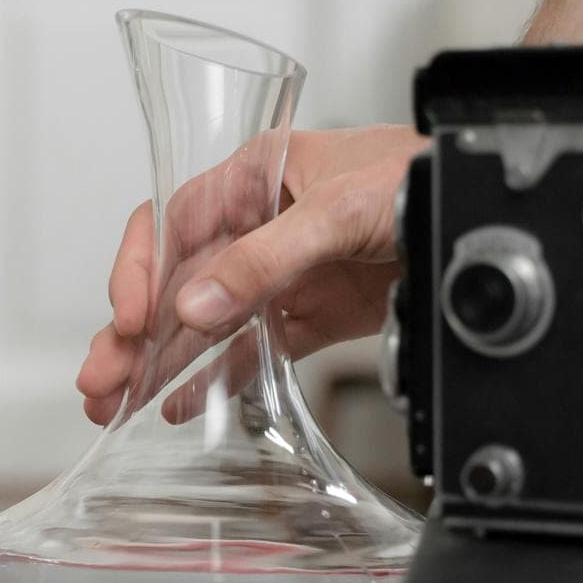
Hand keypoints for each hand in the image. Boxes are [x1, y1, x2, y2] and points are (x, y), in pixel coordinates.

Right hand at [75, 125, 426, 425]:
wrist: (482, 211)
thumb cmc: (417, 177)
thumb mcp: (335, 212)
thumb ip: (264, 261)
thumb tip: (196, 307)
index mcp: (252, 178)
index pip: (171, 225)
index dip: (140, 272)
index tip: (129, 319)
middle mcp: (255, 226)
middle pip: (174, 283)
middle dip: (132, 334)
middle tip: (100, 380)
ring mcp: (279, 274)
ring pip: (202, 323)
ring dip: (160, 362)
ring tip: (115, 404)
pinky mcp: (308, 316)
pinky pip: (250, 350)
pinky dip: (213, 378)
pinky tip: (178, 404)